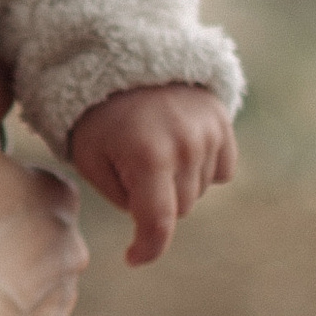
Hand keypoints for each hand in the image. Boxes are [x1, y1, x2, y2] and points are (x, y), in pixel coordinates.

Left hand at [68, 84, 236, 266]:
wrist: (123, 56)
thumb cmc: (98, 114)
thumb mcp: (92, 159)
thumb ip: (122, 199)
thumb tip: (154, 223)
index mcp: (147, 157)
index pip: (159, 224)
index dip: (147, 248)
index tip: (133, 258)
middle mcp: (186, 146)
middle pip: (181, 208)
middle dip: (157, 204)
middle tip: (132, 173)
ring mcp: (209, 132)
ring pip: (201, 190)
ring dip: (178, 184)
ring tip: (153, 151)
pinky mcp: (223, 121)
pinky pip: (222, 170)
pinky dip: (202, 168)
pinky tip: (179, 147)